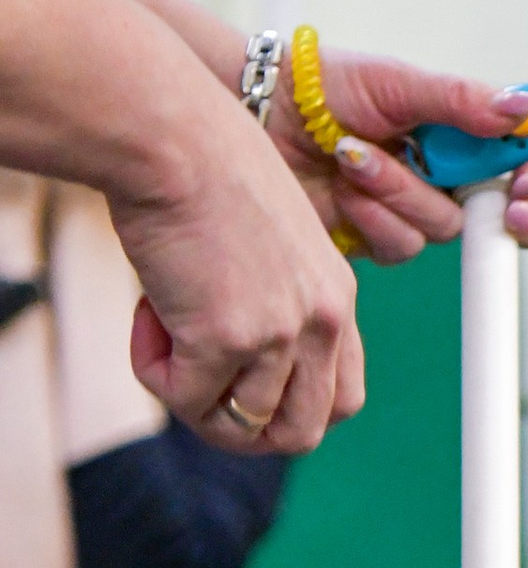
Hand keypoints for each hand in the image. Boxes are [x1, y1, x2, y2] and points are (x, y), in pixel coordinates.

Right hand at [115, 96, 363, 453]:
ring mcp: (279, 335)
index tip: (243, 383)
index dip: (291, 408)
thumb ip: (271, 298)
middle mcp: (322, 321)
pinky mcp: (226, 339)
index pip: (344, 399)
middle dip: (245, 427)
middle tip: (195, 384)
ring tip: (162, 333)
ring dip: (192, 396)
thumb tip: (232, 362)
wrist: (170, 136)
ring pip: (243, 426)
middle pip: (302, 431)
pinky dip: (154, 371)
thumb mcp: (266, 241)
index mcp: (338, 297)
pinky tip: (143, 314)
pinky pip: (185, 398)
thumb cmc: (202, 170)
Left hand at [270, 49, 527, 258]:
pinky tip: (343, 187)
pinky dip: (371, 216)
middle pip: (514, 218)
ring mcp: (418, 210)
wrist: (260, 113)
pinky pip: (402, 247)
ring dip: (400, 193)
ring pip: (446, 230)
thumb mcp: (396, 83)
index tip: (527, 181)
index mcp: (466, 132)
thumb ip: (462, 101)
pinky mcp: (382, 238)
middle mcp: (452, 175)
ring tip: (353, 156)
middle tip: (510, 212)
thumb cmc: (325, 87)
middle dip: (517, 219)